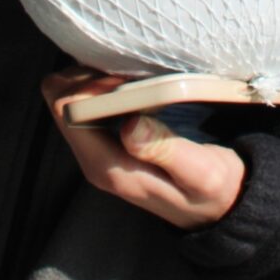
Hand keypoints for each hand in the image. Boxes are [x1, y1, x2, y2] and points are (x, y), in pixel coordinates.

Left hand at [41, 71, 243, 229]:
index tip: (125, 79)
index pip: (67, 112)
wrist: (219, 207)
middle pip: (59, 99)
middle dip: (87, 76)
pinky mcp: (108, 140)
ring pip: (69, 96)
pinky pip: (86, 101)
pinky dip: (101, 84)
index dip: (89, 84)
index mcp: (109, 168)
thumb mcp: (200, 173)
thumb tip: (129, 125)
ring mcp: (98, 149)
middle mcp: (95, 159)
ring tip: (132, 75)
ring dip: (94, 77)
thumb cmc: (212, 189)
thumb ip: (165, 151)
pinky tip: (132, 82)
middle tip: (128, 71)